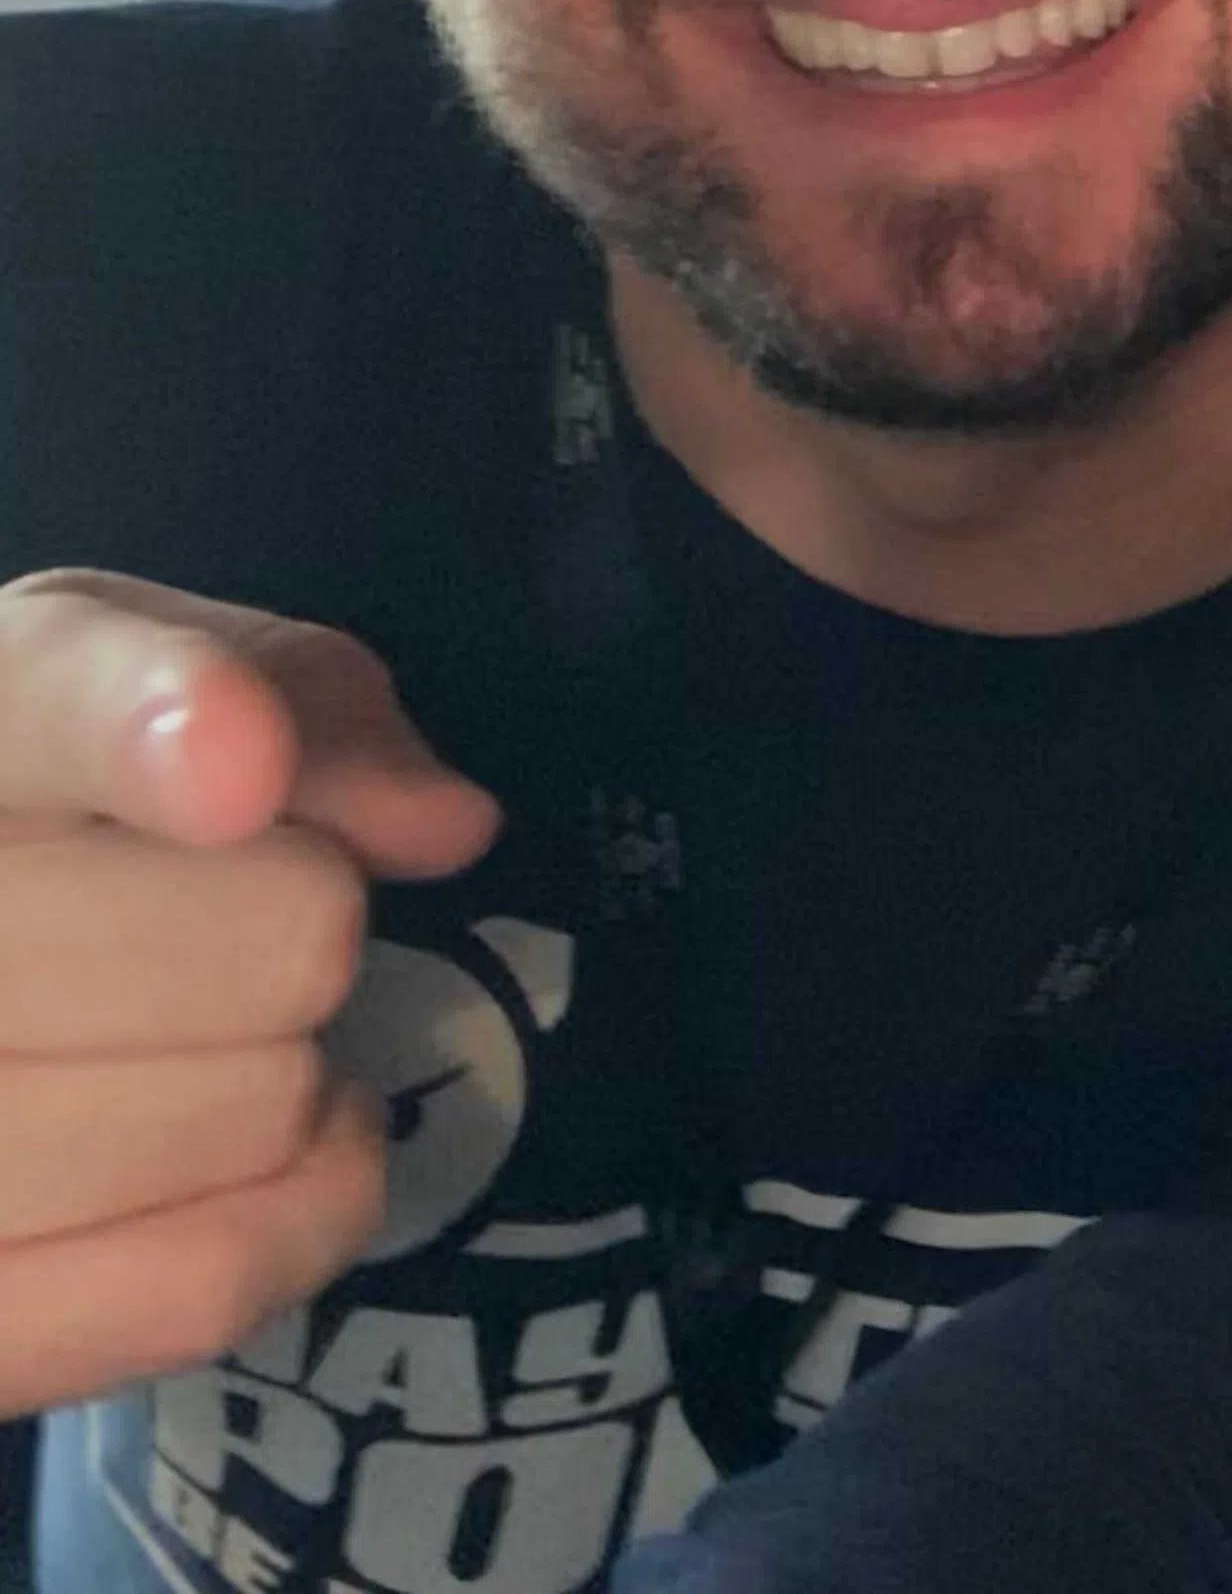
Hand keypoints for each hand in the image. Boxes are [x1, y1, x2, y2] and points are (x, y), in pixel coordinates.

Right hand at [0, 571, 498, 1414]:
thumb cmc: (63, 807)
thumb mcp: (164, 680)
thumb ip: (306, 705)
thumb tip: (446, 824)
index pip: (50, 695)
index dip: (154, 727)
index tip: (239, 771)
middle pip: (279, 936)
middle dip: (310, 929)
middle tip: (220, 935)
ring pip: (254, 1111)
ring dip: (292, 1082)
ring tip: (213, 1046)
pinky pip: (198, 1286)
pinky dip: (293, 1221)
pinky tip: (255, 1158)